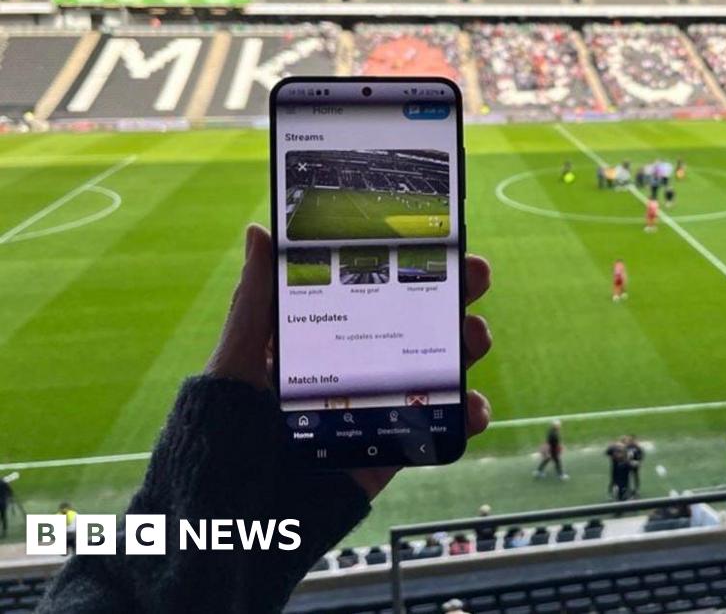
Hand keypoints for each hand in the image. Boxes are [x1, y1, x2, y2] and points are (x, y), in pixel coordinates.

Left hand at [206, 224, 492, 499]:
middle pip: (414, 323)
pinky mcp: (391, 448)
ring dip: (465, 348)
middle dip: (452, 295)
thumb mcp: (237, 360)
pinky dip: (465, 416)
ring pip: (436, 369)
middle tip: (473, 275)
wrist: (229, 523)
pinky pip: (438, 427)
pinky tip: (472, 407)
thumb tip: (259, 233)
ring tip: (474, 338)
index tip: (438, 239)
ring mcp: (378, 407)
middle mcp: (355, 367)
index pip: (371, 290)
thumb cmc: (221, 434)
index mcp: (320, 337)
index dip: (408, 263)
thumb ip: (255, 302)